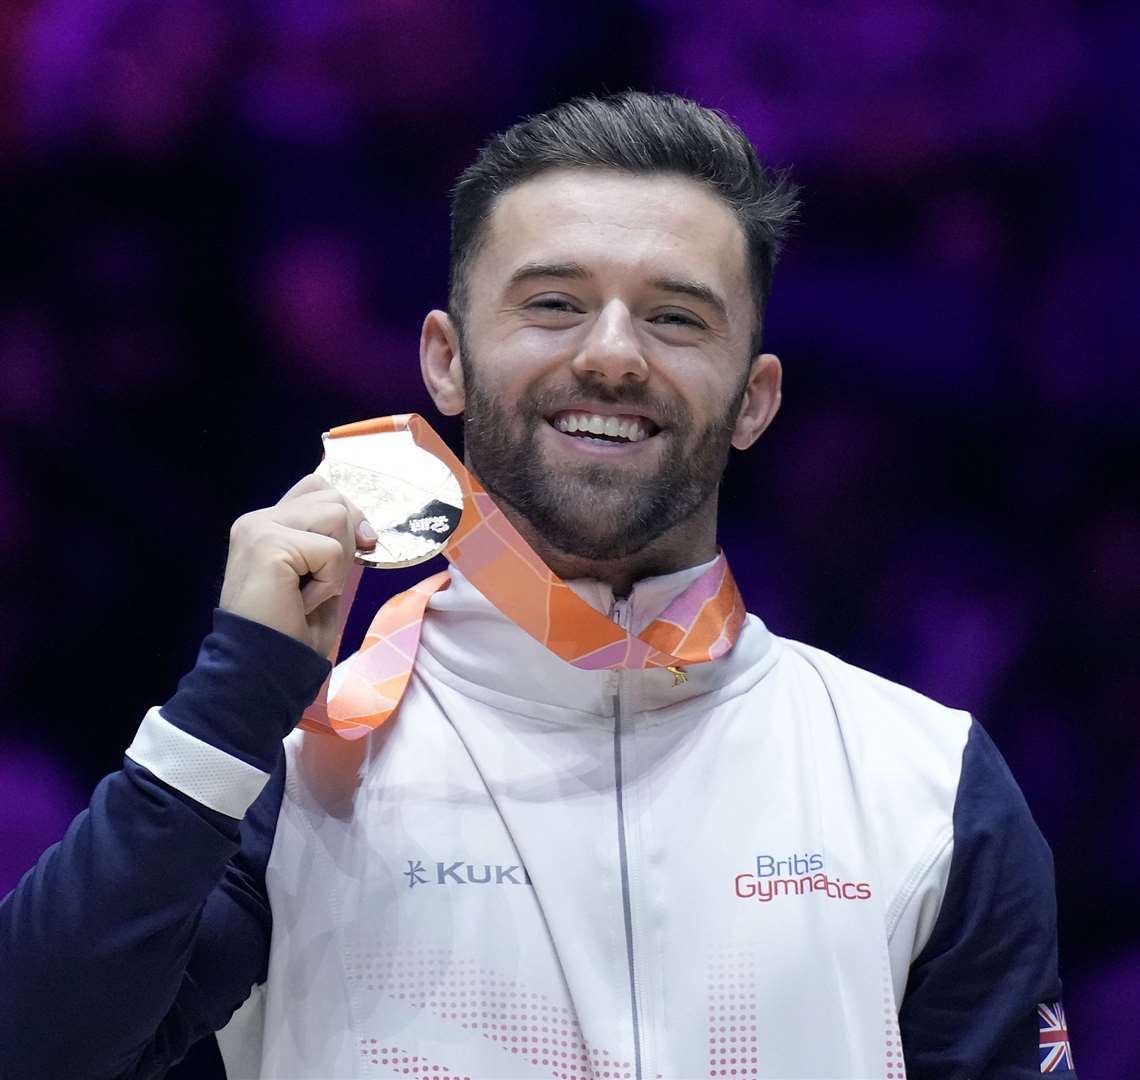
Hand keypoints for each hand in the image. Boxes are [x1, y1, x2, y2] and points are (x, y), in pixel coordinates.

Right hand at [218, 474, 376, 656]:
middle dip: (345, 544)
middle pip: (334, 499)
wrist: (263, 667)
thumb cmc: (292, 630)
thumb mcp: (322, 576)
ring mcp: (259, 528)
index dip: (346, 514)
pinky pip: (331, 551)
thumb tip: (366, 529)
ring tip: (309, 592)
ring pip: (336, 516)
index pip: (319, 488)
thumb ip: (334, 543)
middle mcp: (257, 519)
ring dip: (337, 564)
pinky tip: (302, 602)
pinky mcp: (268, 544)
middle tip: (321, 583)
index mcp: (266, 523)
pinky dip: (329, 583)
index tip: (358, 548)